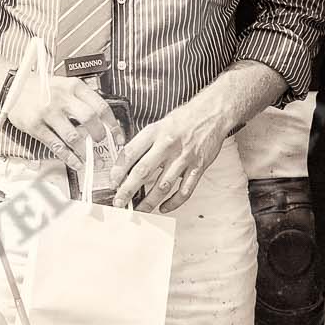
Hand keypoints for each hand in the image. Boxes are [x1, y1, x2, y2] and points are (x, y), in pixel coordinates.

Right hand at [3, 70, 107, 167]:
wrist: (11, 88)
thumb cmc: (41, 89)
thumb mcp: (63, 85)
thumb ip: (81, 99)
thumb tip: (103, 121)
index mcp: (73, 86)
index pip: (100, 106)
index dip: (113, 124)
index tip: (118, 137)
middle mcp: (62, 98)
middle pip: (90, 119)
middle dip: (99, 136)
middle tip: (100, 144)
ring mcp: (48, 112)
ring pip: (74, 136)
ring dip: (85, 152)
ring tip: (92, 160)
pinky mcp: (35, 126)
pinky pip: (56, 146)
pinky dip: (69, 157)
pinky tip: (76, 163)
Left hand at [109, 93, 231, 212]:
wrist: (212, 113)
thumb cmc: (185, 119)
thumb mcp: (159, 124)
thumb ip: (145, 142)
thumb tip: (127, 161)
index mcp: (155, 132)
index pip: (131, 153)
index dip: (119, 170)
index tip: (113, 181)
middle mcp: (168, 145)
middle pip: (143, 172)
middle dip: (128, 190)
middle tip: (119, 202)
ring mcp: (184, 158)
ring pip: (163, 185)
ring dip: (149, 201)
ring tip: (139, 210)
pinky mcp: (198, 167)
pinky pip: (185, 190)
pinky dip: (174, 202)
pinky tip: (164, 207)